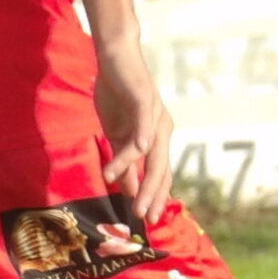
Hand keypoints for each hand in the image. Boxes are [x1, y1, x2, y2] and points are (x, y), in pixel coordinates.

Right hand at [94, 44, 175, 218]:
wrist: (116, 59)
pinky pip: (144, 121)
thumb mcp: (117, 134)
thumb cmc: (117, 96)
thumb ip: (124, 160)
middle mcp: (162, 129)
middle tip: (144, 216)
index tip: (149, 219)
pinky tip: (138, 150)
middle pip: (159, 168)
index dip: (156, 196)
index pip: (160, 174)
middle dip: (152, 194)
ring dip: (136, 172)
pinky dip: (140, 136)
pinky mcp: (145, 99)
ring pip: (149, 150)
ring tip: (122, 189)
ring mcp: (155, 115)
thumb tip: (127, 189)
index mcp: (157, 139)